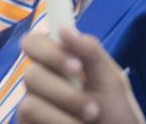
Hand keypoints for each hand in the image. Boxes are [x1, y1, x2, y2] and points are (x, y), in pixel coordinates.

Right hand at [17, 29, 145, 123]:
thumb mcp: (112, 82)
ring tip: (88, 123)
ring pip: (29, 104)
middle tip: (93, 109)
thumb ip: (91, 53)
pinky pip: (29, 122)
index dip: (48, 51)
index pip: (34, 43)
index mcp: (58, 64)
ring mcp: (33, 109)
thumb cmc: (117, 115)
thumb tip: (65, 30)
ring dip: (63, 117)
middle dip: (65, 94)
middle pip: (31, 75)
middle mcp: (41, 84)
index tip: (77, 66)